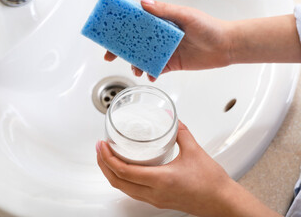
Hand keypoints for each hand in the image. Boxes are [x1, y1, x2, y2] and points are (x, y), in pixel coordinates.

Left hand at [96, 121, 280, 216]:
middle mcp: (154, 193)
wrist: (221, 201)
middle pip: (118, 182)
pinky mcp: (158, 201)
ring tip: (107, 157)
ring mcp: (155, 199)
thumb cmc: (211, 182)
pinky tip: (125, 169)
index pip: (124, 171)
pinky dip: (123, 180)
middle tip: (100, 148)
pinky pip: (133, 192)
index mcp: (161, 179)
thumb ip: (181, 132)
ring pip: (124, 189)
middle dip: (103, 165)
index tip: (102, 145)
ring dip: (111, 173)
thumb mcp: (194, 151)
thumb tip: (172, 120)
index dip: (108, 157)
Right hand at [104, 0, 232, 81]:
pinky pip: (156, 69)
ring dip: (135, 63)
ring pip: (143, 58)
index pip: (137, 23)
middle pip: (135, 42)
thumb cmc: (209, 26)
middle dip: (121, 49)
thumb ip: (164, 10)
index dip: (121, 28)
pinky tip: (150, 74)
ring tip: (136, 69)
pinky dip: (150, 72)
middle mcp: (160, 37)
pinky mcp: (171, 64)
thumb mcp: (185, 14)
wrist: (225, 46)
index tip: (109, 33)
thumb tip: (144, 2)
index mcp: (161, 22)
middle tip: (110, 55)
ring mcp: (164, 51)